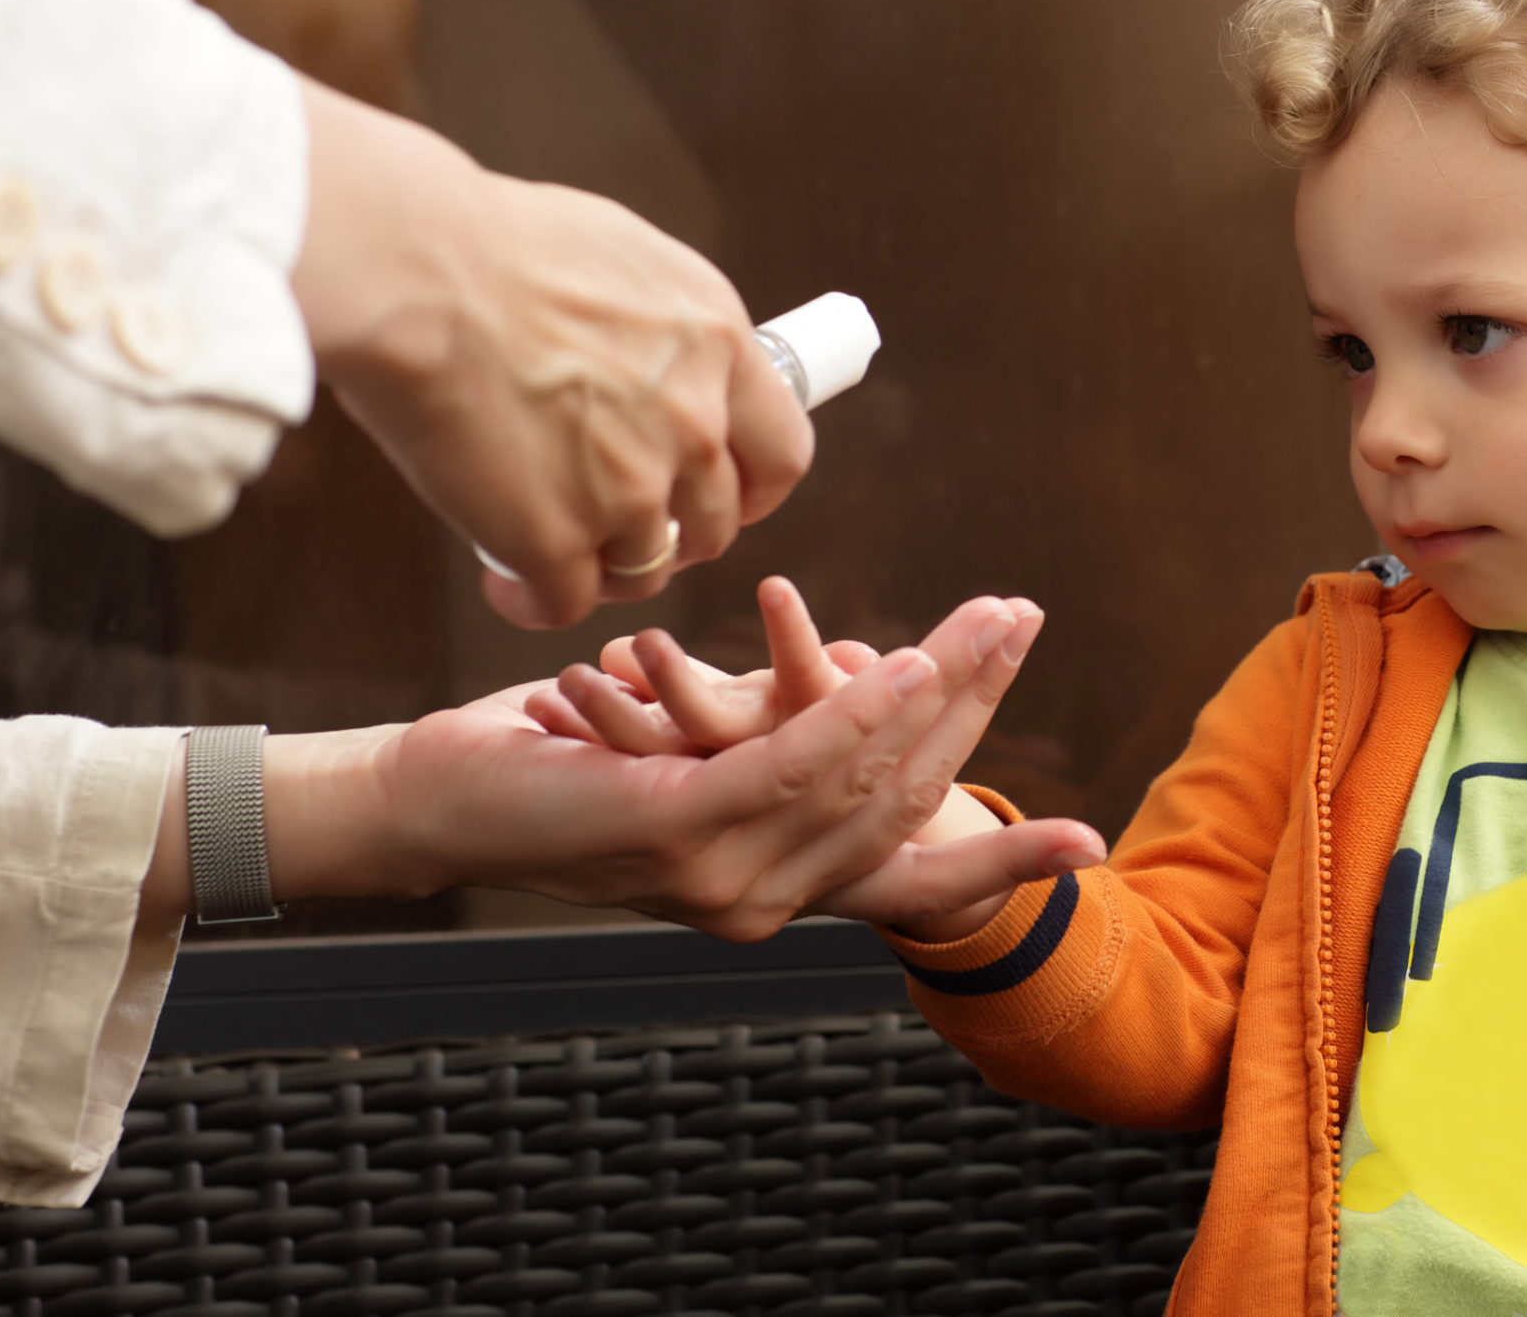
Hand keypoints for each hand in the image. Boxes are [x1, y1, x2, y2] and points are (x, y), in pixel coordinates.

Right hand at [290, 79, 813, 627]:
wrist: (411, 268)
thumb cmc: (487, 241)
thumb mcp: (618, 256)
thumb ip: (658, 324)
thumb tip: (655, 351)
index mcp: (718, 344)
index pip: (781, 451)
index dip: (753, 489)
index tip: (725, 497)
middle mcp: (694, 421)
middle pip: (714, 522)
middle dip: (673, 533)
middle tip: (619, 522)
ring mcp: (631, 487)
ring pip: (644, 569)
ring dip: (605, 567)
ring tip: (553, 544)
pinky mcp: (555, 538)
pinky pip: (564, 602)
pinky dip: (534, 601)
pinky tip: (504, 582)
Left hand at [533, 579, 1086, 935]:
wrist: (437, 803)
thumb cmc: (561, 767)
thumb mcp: (687, 754)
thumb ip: (767, 742)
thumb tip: (845, 685)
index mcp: (774, 893)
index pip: (912, 883)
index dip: (1005, 865)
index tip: (1089, 849)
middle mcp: (762, 905)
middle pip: (905, 801)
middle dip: (977, 703)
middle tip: (1024, 622)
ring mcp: (724, 881)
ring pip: (864, 779)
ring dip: (934, 695)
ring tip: (981, 631)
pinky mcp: (684, 829)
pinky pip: (798, 763)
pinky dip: (859, 708)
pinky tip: (899, 657)